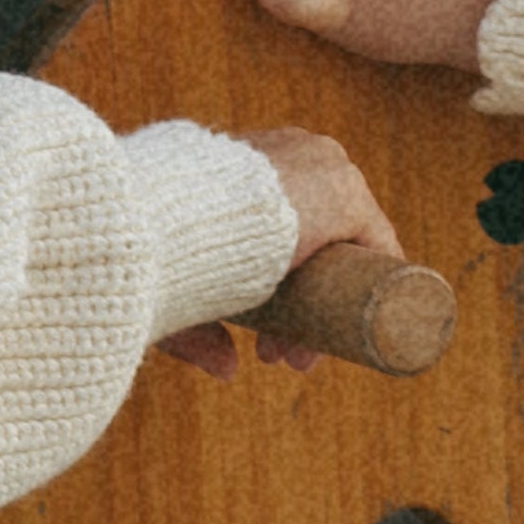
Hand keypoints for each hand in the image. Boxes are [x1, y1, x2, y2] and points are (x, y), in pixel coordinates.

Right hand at [165, 121, 405, 377]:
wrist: (166, 214)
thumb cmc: (148, 238)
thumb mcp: (171, 280)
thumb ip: (195, 328)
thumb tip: (229, 370)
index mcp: (236, 160)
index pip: (277, 223)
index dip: (273, 289)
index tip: (262, 338)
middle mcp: (282, 154)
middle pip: (311, 241)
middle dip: (298, 306)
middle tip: (276, 354)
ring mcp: (318, 166)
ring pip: (336, 250)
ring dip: (326, 306)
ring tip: (299, 358)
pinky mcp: (345, 190)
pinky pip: (375, 243)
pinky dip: (376, 281)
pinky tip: (366, 321)